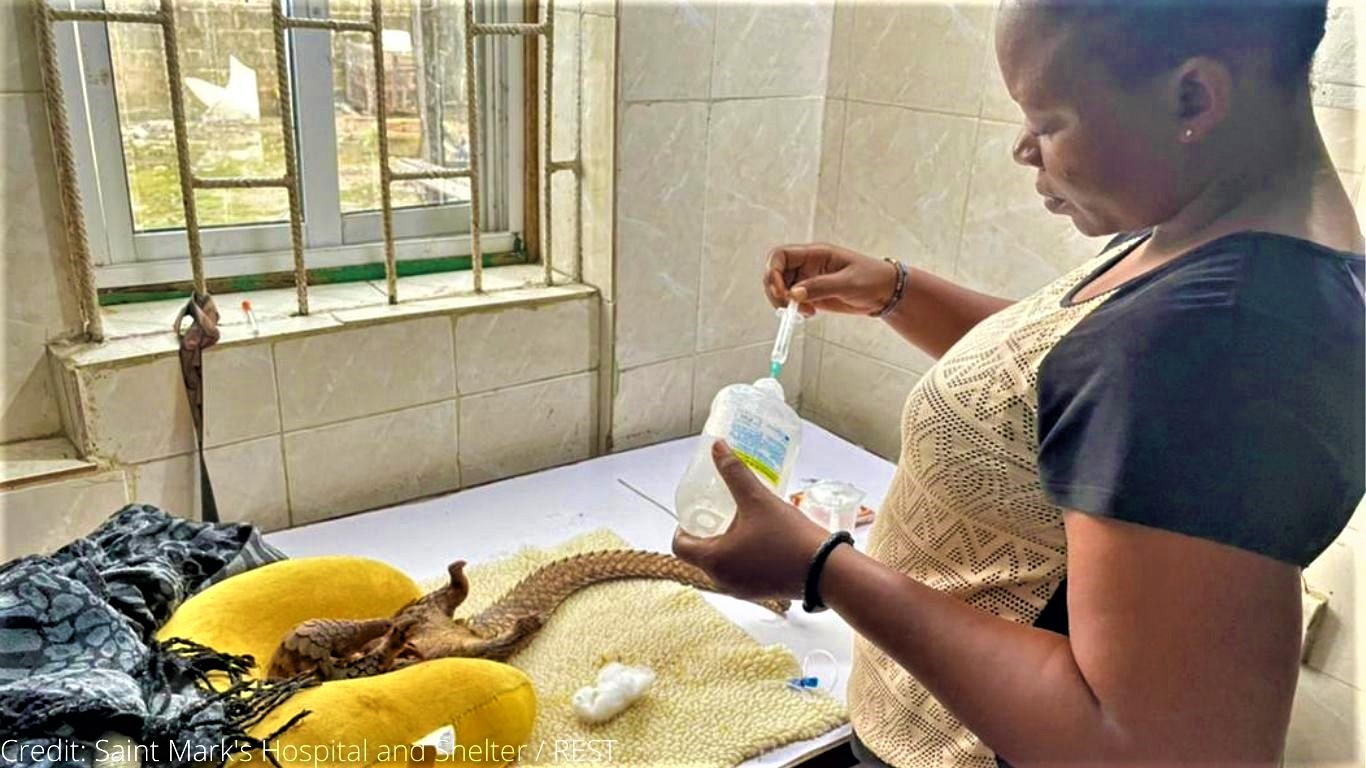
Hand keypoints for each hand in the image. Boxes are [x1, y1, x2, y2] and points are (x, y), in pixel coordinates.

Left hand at [672, 440, 830, 600]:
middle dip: (706, 532)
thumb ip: (734, 472)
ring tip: (740, 522)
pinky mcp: (759, 593)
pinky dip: (741, 558)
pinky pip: (740, 573)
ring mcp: (741, 590)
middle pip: (700, 555)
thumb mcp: (757, 499)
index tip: (697, 510)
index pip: (680, 545)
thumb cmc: (787, 536)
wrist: (826, 571)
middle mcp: (722, 580)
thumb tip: (718, 446)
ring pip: (721, 565)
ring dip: (725, 545)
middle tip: (719, 511)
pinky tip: (760, 540)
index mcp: (714, 560)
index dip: (682, 526)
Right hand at [764, 243, 897, 316]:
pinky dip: (794, 310)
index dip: (773, 272)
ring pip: (781, 289)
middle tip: (789, 307)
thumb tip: (794, 294)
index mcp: (815, 253)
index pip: (780, 255)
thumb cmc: (873, 279)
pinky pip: (792, 301)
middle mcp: (807, 265)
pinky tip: (810, 314)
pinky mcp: (812, 294)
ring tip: (805, 312)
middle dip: (776, 291)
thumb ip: (821, 287)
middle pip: (775, 273)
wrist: (886, 292)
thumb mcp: (849, 283)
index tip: (782, 293)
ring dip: (785, 303)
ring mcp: (808, 280)